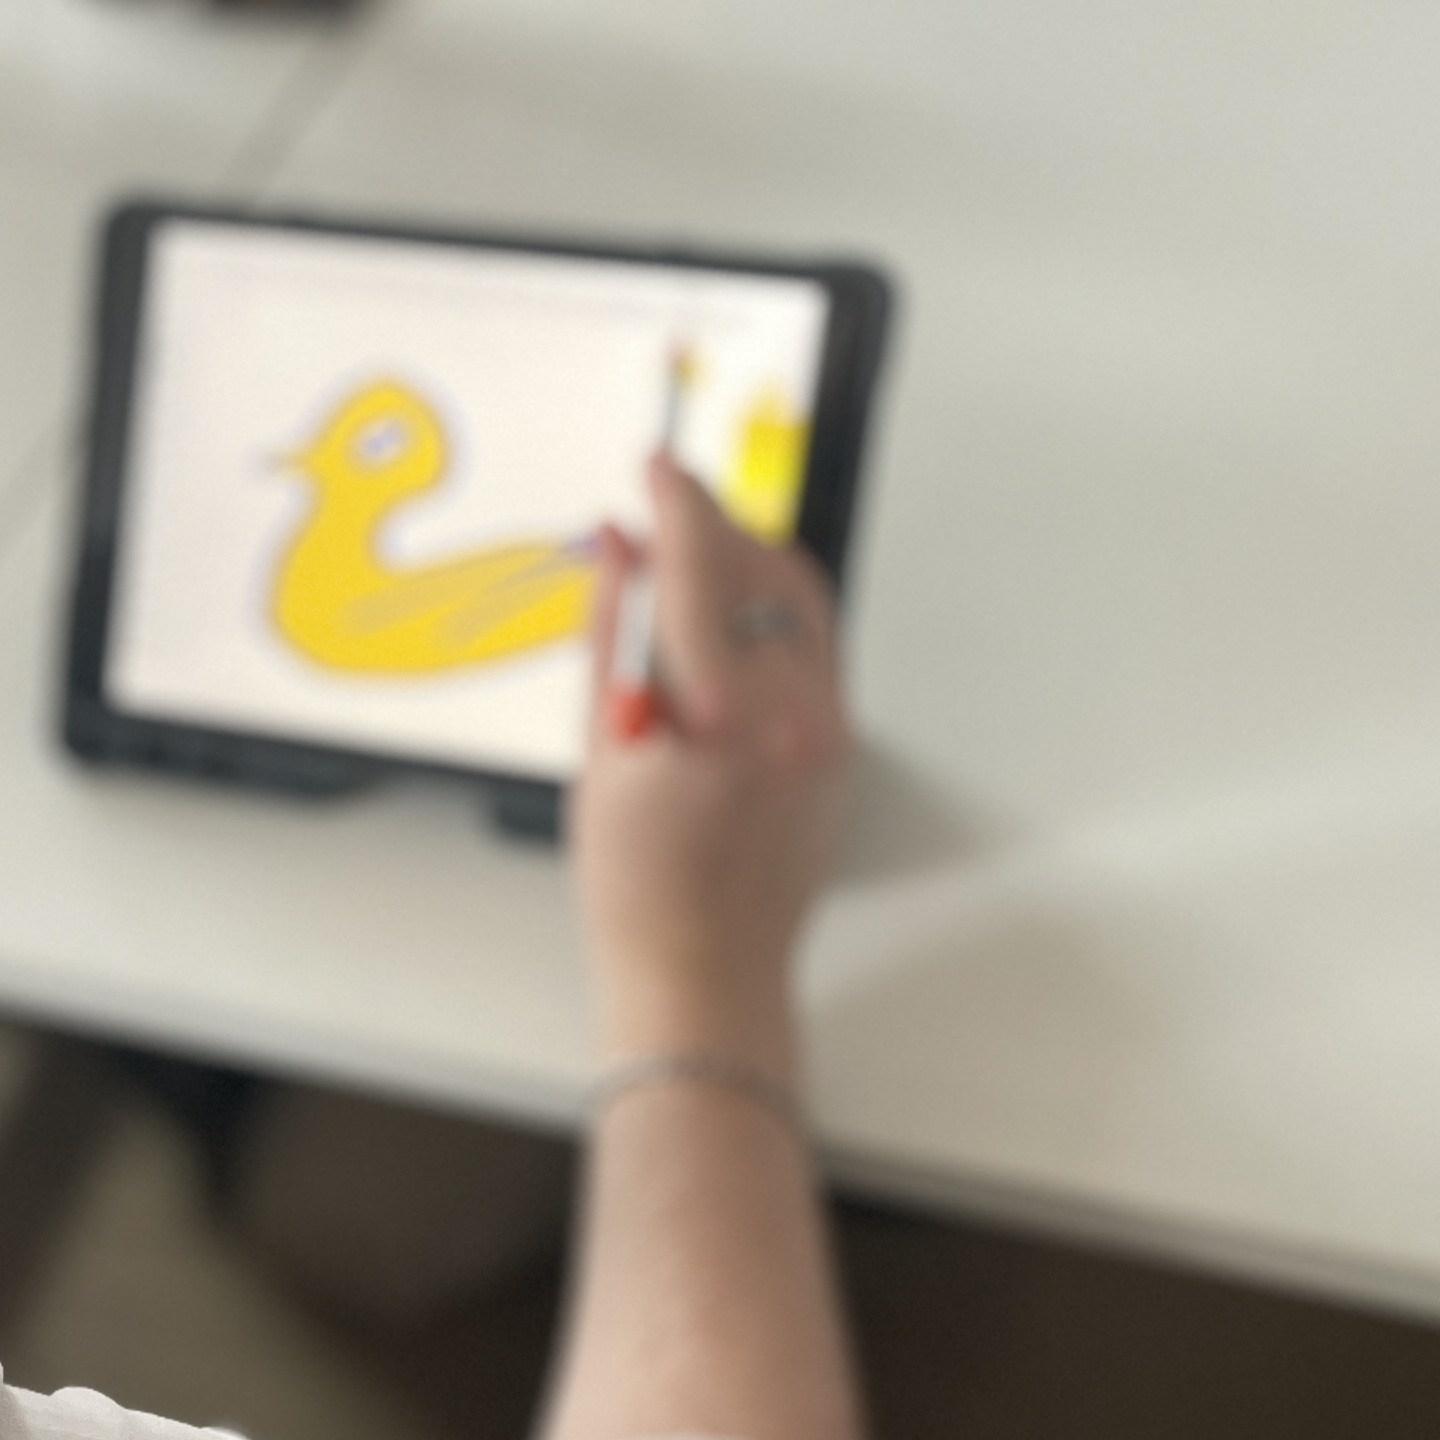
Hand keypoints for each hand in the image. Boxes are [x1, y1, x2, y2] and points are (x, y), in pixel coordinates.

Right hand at [568, 459, 847, 1069]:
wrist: (704, 972)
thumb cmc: (638, 888)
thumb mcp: (598, 751)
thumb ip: (612, 634)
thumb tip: (617, 548)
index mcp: (721, 714)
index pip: (704, 563)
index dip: (677, 499)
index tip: (654, 468)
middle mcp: (791, 714)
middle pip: (766, 567)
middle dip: (714, 525)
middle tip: (659, 514)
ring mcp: (827, 730)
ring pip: (799, 600)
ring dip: (745, 564)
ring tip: (684, 568)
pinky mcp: (840, 746)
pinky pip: (810, 647)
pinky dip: (765, 616)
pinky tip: (717, 628)